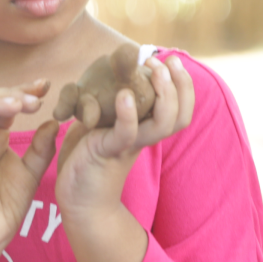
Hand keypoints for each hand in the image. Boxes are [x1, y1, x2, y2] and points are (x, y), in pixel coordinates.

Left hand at [56, 55, 194, 218]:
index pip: (181, 109)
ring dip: (164, 94)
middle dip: (180, 85)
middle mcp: (143, 138)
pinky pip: (125, 133)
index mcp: (145, 130)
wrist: (78, 200)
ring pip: (163, 124)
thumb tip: (115, 76)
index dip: (184, 86)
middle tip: (165, 61)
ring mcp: (128, 146)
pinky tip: (124, 94)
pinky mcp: (108, 152)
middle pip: (179, 115)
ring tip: (154, 70)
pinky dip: (127, 114)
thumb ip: (112, 106)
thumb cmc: (88, 159)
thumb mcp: (103, 125)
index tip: (171, 61)